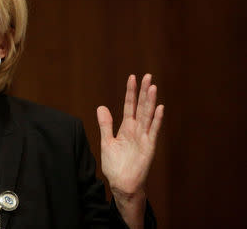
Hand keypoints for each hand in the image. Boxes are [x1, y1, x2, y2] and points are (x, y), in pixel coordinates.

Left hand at [96, 74, 163, 196]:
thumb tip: (101, 107)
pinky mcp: (149, 147)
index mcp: (127, 128)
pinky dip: (156, 120)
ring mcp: (144, 138)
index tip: (132, 77)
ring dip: (150, 101)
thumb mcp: (107, 142)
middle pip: (141, 106)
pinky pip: (153, 131)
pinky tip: (159, 108)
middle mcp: (137, 130)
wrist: (122, 184)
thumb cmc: (115, 165)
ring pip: (148, 115)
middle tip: (147, 76)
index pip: (129, 106)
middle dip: (143, 91)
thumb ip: (105, 125)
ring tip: (152, 86)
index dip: (130, 92)